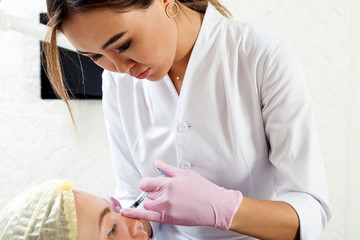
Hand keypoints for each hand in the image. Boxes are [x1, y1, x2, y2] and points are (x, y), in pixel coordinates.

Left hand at [121, 160, 242, 229]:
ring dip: (152, 203)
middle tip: (165, 193)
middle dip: (153, 193)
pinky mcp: (168, 218)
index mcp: (169, 182)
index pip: (146, 182)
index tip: (149, 185)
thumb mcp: (185, 174)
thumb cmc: (204, 190)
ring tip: (165, 201)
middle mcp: (165, 195)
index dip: (147, 184)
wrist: (216, 206)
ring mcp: (166, 208)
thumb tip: (157, 163)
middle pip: (147, 194)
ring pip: (148, 204)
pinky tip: (126, 212)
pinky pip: (147, 216)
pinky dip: (134, 214)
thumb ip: (168, 169)